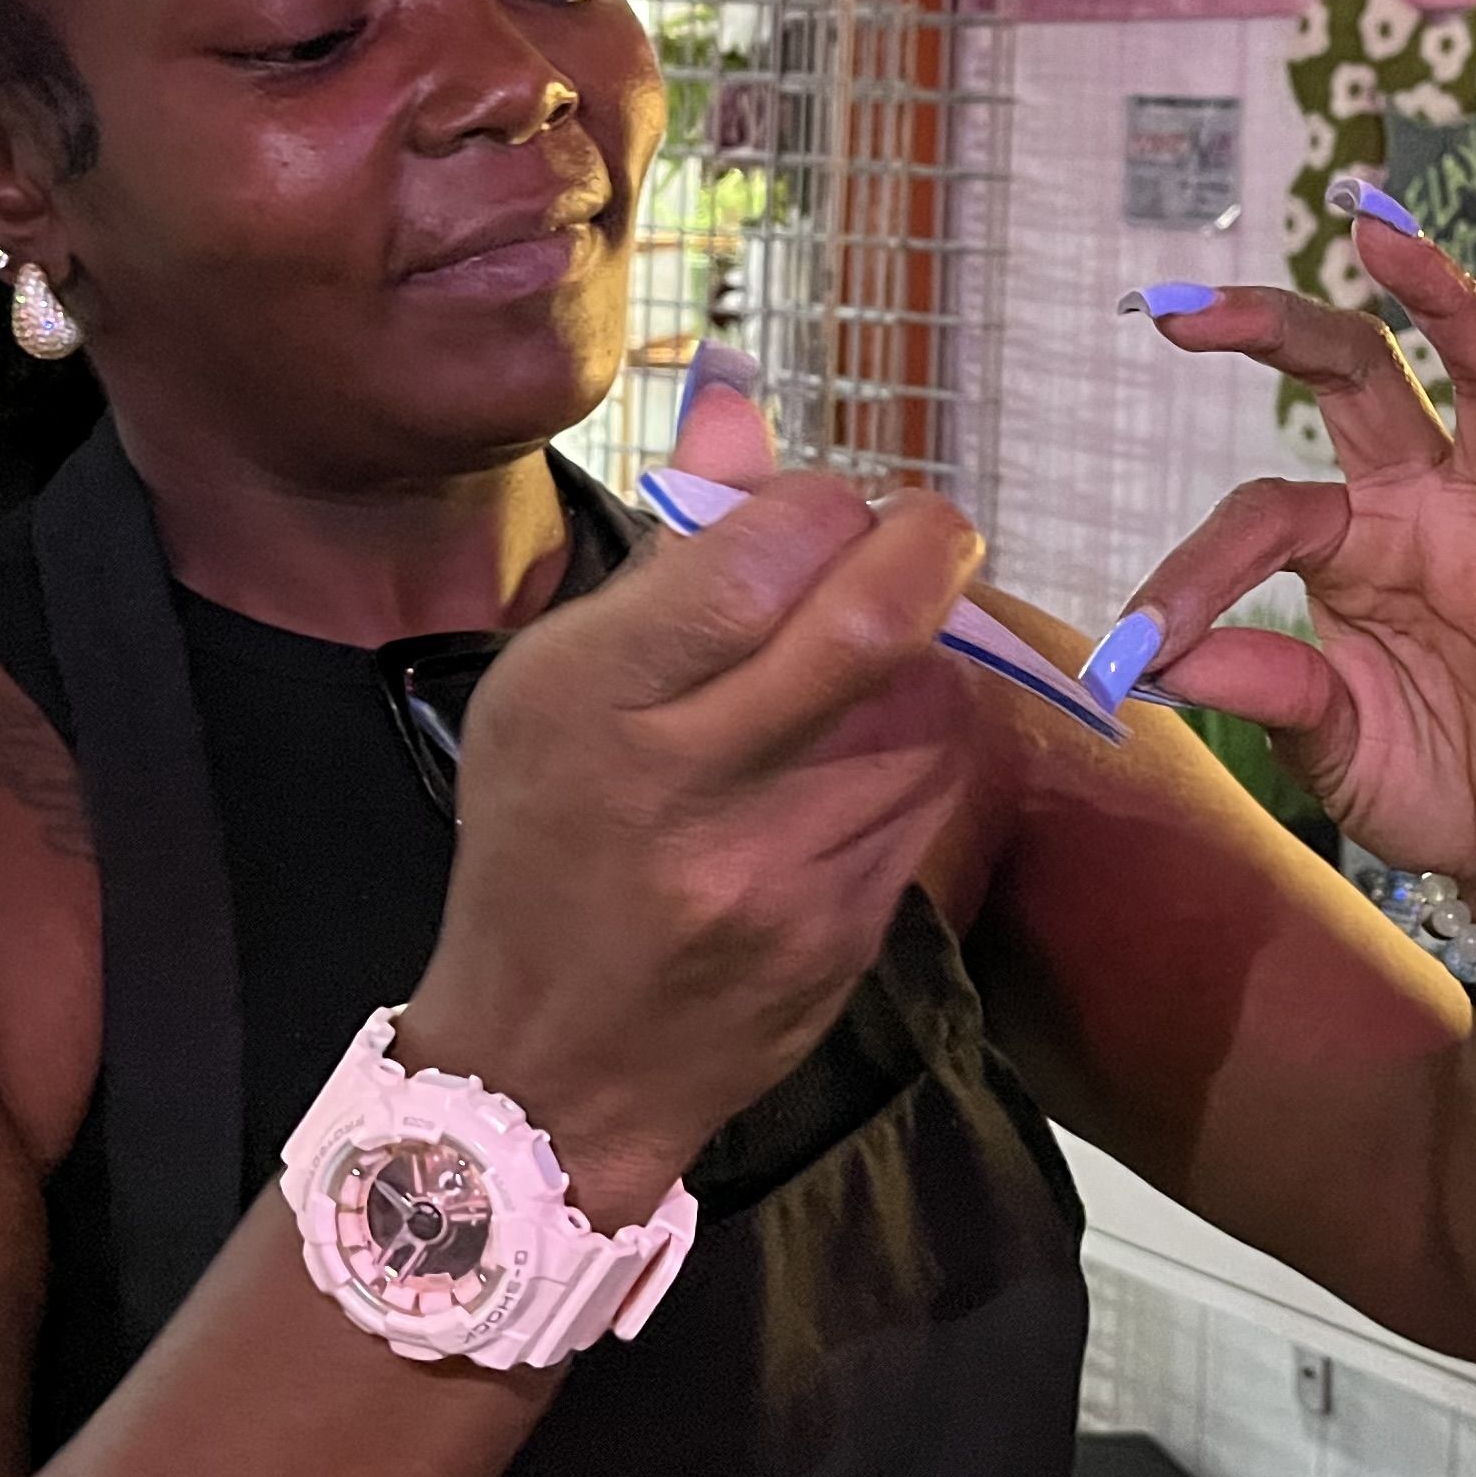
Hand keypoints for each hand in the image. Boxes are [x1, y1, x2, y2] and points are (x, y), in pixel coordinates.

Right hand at [400, 461, 979, 1218]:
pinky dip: (922, 743)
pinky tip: (878, 742)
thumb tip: (743, 407)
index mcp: (591, 703)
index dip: (821, 502)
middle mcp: (683, 786)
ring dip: (932, 652)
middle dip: (927, 543)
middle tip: (929, 525)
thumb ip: (666, 556)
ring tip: (889, 646)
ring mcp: (775, 872)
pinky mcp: (843, 934)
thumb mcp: (551, 688)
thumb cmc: (543, 848)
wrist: (550, 1069)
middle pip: (870, 623)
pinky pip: (928, 795)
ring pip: (927, 708)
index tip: (826, 504)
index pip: (756, 554)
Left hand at [1109, 205, 1475, 959]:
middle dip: (1280, 326)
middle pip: (1362, 377)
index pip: (1264, 512)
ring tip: (1387, 242)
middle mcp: (1428, 509)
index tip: (1132, 647)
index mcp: (1351, 541)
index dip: (1194, 571)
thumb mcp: (1325, 742)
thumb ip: (1264, 691)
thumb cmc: (1426, 777)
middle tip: (1190, 303)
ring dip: (1448, 307)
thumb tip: (1160, 660)